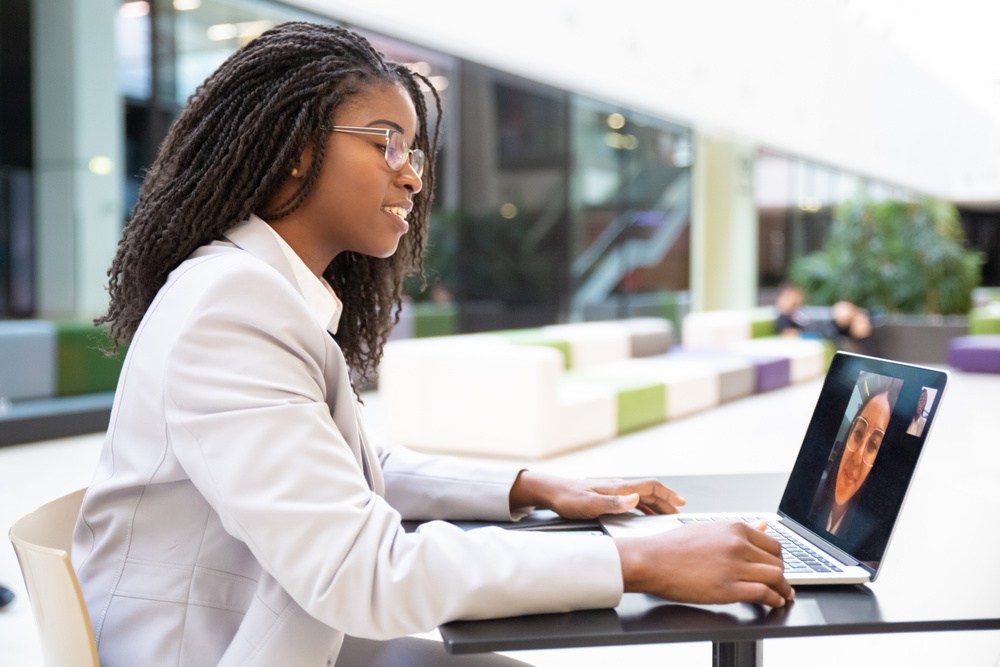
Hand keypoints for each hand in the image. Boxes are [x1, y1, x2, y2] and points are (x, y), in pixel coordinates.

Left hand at [509, 471, 685, 518]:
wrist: (551, 492)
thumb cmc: (567, 499)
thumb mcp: (589, 505)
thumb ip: (614, 503)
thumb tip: (636, 499)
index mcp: (618, 488)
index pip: (650, 487)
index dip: (668, 494)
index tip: (681, 503)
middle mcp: (618, 487)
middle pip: (649, 491)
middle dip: (666, 501)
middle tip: (678, 513)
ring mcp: (612, 490)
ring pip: (641, 495)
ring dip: (656, 504)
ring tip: (666, 515)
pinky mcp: (606, 496)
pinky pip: (631, 500)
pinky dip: (643, 506)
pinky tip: (643, 514)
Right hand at [616, 520, 793, 607]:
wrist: (651, 560)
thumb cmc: (672, 546)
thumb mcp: (708, 529)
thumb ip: (738, 531)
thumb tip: (762, 526)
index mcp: (734, 529)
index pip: (773, 545)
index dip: (778, 559)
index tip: (776, 567)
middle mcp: (738, 545)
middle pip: (778, 562)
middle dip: (781, 575)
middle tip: (780, 584)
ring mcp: (734, 567)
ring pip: (776, 577)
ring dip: (783, 589)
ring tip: (782, 595)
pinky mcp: (728, 588)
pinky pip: (764, 594)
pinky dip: (774, 600)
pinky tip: (773, 602)